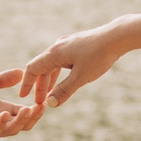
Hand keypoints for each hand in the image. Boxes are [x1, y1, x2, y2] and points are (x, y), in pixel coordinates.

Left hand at [0, 66, 37, 140]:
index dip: (36, 106)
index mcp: (2, 110)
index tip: (45, 97)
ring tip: (29, 110)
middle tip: (42, 106)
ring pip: (12, 129)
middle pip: (24, 123)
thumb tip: (21, 71)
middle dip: (35, 116)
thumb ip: (0, 80)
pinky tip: (5, 113)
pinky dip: (1, 123)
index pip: (25, 111)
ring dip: (22, 121)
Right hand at [9, 24, 126, 113]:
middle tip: (40, 102)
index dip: (27, 84)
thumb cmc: (99, 56)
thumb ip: (64, 91)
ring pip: (53, 64)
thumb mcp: (81, 77)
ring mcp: (67, 44)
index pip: (33, 68)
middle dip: (40, 85)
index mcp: (55, 53)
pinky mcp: (77, 44)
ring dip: (50, 80)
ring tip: (51, 94)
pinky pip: (62, 60)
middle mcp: (58, 46)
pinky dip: (59, 72)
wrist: (117, 36)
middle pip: (42, 67)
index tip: (23, 96)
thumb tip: (50, 104)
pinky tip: (65, 80)